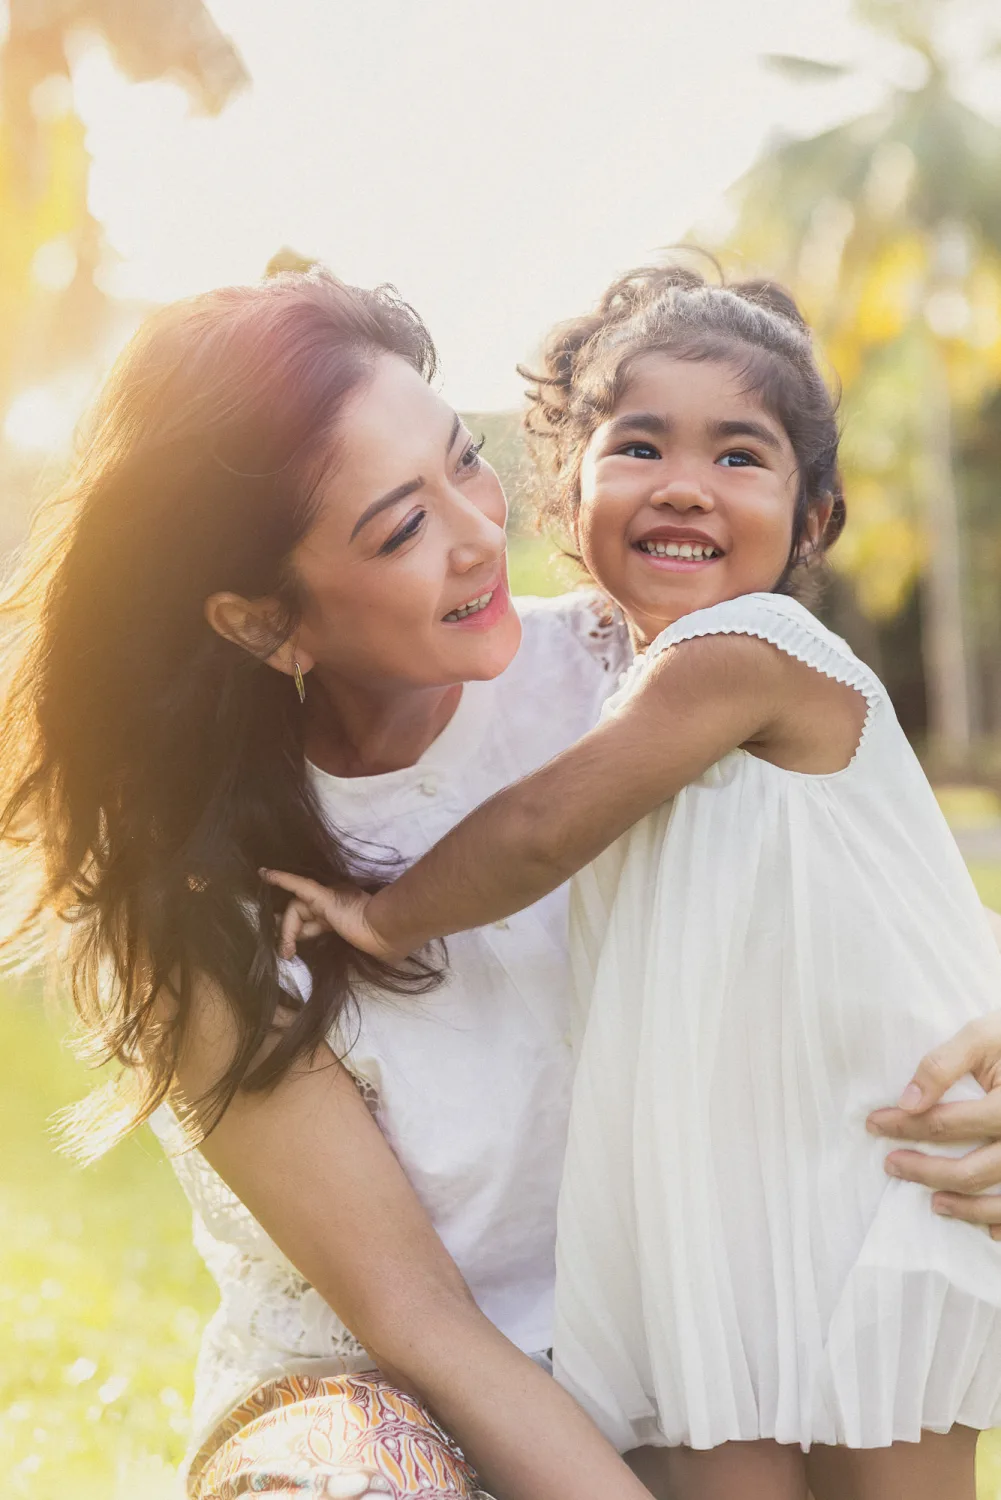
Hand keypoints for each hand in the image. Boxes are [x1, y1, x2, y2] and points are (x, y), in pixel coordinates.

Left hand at [260, 869, 395, 959]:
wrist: (390, 932)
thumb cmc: (384, 943)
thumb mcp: (369, 947)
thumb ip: (365, 944)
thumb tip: (384, 956)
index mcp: (344, 915)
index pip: (315, 921)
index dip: (299, 934)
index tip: (288, 950)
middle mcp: (335, 902)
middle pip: (302, 914)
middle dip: (290, 933)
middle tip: (285, 952)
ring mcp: (330, 897)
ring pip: (296, 908)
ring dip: (287, 931)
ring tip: (286, 951)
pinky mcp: (324, 896)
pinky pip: (298, 886)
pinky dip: (281, 879)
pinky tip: (265, 874)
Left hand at [867, 1011, 1000, 1238]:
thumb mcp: (980, 1037)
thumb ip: (942, 1066)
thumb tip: (907, 1101)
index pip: (944, 1125)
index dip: (904, 1126)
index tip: (875, 1124)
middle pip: (970, 1171)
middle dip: (925, 1172)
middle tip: (891, 1165)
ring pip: (1000, 1201)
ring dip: (965, 1208)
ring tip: (934, 1203)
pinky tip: (986, 1226)